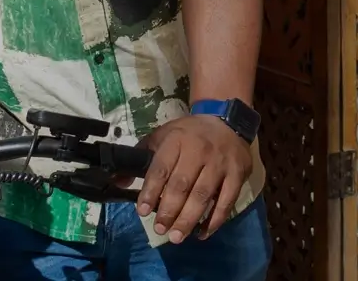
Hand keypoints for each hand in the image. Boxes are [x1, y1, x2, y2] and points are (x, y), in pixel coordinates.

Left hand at [132, 115, 251, 242]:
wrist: (226, 121)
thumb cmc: (188, 133)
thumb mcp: (162, 136)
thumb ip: (141, 156)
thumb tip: (119, 181)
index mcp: (176, 140)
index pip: (161, 169)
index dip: (151, 192)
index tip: (142, 211)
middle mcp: (199, 151)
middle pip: (182, 185)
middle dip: (169, 210)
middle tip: (159, 229)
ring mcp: (220, 164)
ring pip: (203, 196)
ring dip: (189, 219)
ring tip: (176, 236)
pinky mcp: (237, 175)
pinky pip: (226, 202)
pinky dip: (214, 221)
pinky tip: (202, 233)